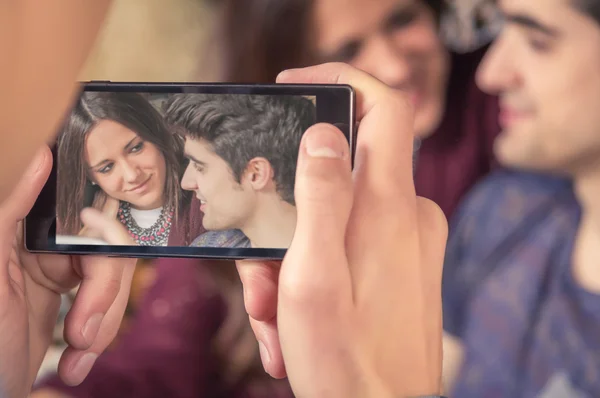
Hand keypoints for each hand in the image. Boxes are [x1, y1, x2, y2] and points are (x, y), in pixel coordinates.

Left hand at [0, 146, 135, 397]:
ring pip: (113, 281)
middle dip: (102, 296)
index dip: (103, 230)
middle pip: (107, 249)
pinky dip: (100, 335)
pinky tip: (79, 361)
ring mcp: (59, 271)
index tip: (99, 259)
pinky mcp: (72, 298)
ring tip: (80, 354)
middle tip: (82, 331)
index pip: (80, 210)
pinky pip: (107, 307)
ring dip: (104, 323)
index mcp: (20, 228)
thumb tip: (41, 155)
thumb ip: (9, 209)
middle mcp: (44, 244)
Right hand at [236, 63, 447, 397]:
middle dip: (286, 217)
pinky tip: (293, 325)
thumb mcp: (314, 276)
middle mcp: (408, 215)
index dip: (342, 82)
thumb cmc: (346, 361)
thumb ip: (320, 198)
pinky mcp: (405, 266)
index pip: (384, 107)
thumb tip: (325, 134)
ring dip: (291, 260)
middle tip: (260, 275)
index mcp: (389, 206)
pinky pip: (349, 249)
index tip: (296, 86)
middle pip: (336, 177)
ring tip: (274, 316)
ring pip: (334, 220)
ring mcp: (409, 242)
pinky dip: (314, 276)